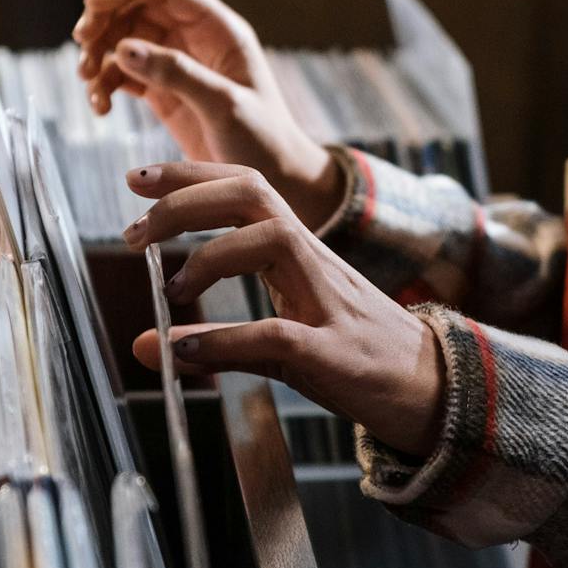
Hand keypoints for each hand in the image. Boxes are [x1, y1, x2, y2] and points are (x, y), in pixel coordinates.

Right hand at [73, 0, 343, 229]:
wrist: (278, 184)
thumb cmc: (264, 142)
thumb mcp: (224, 106)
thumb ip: (177, 74)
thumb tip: (123, 48)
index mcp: (219, 29)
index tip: (92, 6)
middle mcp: (195, 39)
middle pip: (136, 9)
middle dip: (104, 22)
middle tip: (81, 46)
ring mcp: (177, 65)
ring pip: (124, 41)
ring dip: (99, 57)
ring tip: (90, 85)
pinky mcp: (163, 93)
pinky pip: (123, 75)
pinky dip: (105, 85)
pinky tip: (101, 108)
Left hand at [123, 161, 444, 456]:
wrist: (433, 392)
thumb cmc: (356, 358)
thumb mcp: (277, 345)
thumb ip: (214, 340)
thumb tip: (146, 344)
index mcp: (300, 252)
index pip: (245, 189)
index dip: (191, 175)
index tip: (138, 178)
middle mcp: (314, 262)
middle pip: (253, 195)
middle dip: (187, 198)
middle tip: (135, 229)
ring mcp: (328, 304)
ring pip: (271, 241)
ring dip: (210, 256)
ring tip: (171, 288)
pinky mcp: (333, 355)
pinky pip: (274, 336)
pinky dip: (223, 341)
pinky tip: (184, 352)